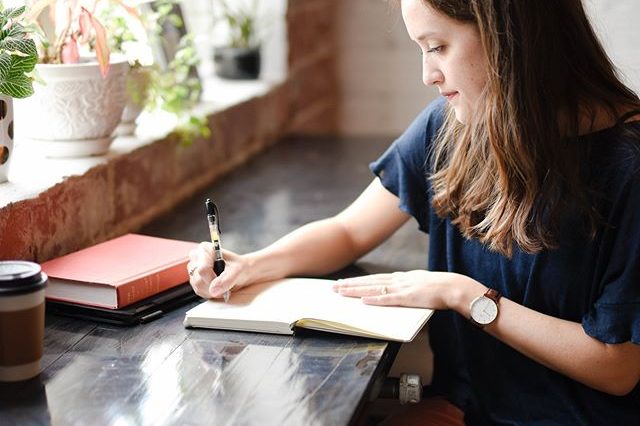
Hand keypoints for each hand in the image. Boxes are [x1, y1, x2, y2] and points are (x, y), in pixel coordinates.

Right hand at [187, 242, 252, 298]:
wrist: (241, 272)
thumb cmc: (240, 267)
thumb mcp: (238, 271)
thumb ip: (226, 280)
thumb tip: (213, 290)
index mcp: (205, 249)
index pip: (202, 269)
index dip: (213, 279)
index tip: (224, 282)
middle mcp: (196, 258)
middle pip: (198, 280)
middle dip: (213, 286)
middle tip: (226, 284)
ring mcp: (193, 269)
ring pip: (198, 287)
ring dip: (212, 291)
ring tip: (223, 284)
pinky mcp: (194, 280)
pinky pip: (199, 291)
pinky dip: (210, 293)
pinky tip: (218, 287)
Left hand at [332, 270, 482, 310]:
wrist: (455, 287)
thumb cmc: (441, 289)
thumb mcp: (421, 285)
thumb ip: (408, 288)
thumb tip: (397, 293)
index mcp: (402, 277)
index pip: (376, 278)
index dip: (359, 281)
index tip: (345, 283)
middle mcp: (399, 280)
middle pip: (370, 281)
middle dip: (351, 284)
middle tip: (334, 287)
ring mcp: (403, 288)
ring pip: (374, 288)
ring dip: (356, 290)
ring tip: (341, 292)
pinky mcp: (408, 297)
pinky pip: (388, 299)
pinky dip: (375, 299)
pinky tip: (363, 300)